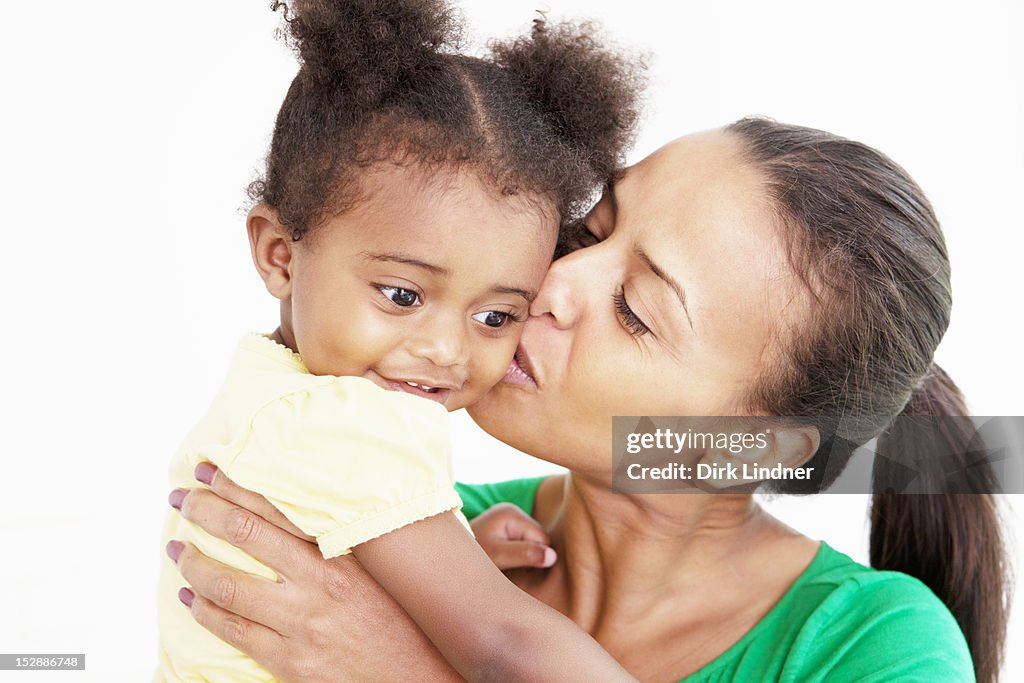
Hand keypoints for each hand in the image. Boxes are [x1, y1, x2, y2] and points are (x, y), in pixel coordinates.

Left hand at [167, 464, 459, 682]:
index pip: (277, 507)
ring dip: (193, 563)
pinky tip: (192, 599)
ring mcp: (298, 623)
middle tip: (180, 498)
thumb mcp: (378, 573)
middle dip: (205, 511)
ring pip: (227, 585)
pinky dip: (205, 611)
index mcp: (339, 554)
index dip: (237, 485)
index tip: (209, 471)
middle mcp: (316, 583)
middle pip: (245, 535)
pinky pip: (232, 631)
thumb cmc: (402, 622)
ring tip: (177, 548)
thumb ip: (345, 543)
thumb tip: (315, 511)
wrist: (417, 678)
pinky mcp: (288, 660)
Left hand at [470, 502, 556, 569]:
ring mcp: (508, 519)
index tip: (523, 573)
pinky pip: (523, 542)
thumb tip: (553, 557)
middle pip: (539, 539)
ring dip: (526, 558)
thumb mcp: (498, 557)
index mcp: (511, 514)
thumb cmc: (471, 556)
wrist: (444, 557)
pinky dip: (519, 555)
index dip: (539, 558)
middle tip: (514, 571)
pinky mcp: (504, 528)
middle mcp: (511, 511)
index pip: (542, 539)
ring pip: (533, 542)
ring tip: (508, 567)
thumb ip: (525, 555)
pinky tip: (507, 563)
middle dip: (532, 557)